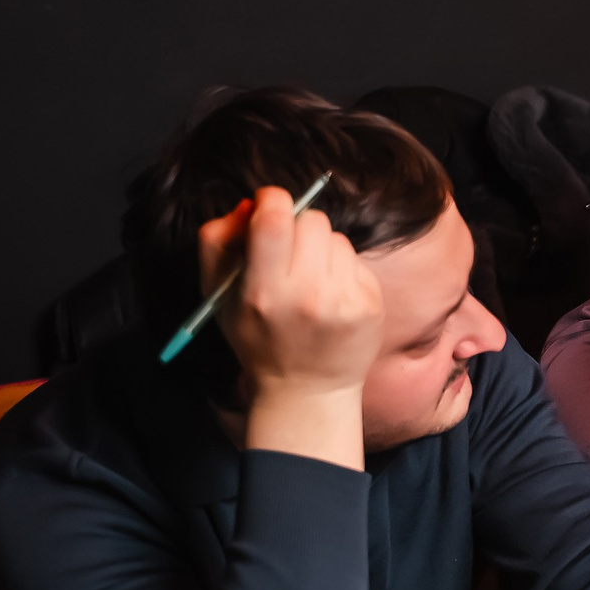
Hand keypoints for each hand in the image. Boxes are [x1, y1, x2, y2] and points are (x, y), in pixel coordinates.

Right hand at [198, 186, 381, 468]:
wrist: (306, 389)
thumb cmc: (257, 337)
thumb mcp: (218, 295)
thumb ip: (219, 242)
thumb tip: (250, 203)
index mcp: (263, 292)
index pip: (275, 219)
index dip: (272, 200)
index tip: (269, 207)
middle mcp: (307, 296)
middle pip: (310, 220)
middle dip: (297, 227)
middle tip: (289, 253)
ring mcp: (343, 300)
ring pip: (335, 238)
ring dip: (320, 250)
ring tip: (310, 281)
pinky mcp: (370, 304)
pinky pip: (355, 260)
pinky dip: (341, 269)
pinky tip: (330, 295)